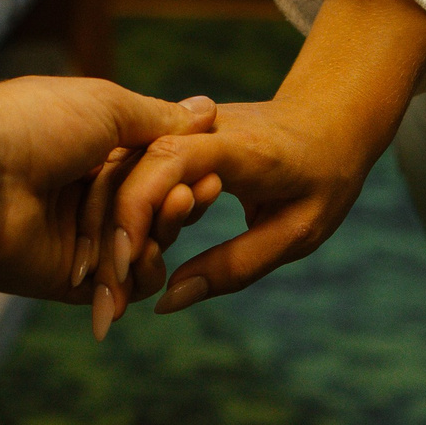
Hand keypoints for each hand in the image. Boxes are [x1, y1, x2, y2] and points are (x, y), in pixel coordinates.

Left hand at [0, 78, 215, 300]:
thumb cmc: (37, 126)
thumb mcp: (106, 105)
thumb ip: (158, 119)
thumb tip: (206, 110)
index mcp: (93, 149)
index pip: (156, 169)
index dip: (185, 172)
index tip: (211, 170)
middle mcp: (86, 194)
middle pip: (156, 211)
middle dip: (178, 205)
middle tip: (193, 195)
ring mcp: (79, 238)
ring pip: (145, 249)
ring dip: (163, 235)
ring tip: (167, 216)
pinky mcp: (69, 280)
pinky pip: (123, 286)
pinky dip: (140, 275)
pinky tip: (144, 256)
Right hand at [90, 0, 425, 328]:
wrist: (325, 118)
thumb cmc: (322, 176)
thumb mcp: (298, 232)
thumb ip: (236, 265)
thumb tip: (168, 301)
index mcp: (240, 144)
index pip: (171, 160)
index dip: (139, 209)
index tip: (125, 264)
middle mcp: (196, 125)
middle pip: (128, 169)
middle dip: (107, 238)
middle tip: (104, 306)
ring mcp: (174, 126)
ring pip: (114, 172)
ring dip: (100, 234)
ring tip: (102, 296)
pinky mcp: (161, 138)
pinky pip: (123, 175)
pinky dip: (110, 221)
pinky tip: (108, 267)